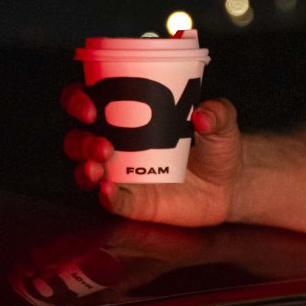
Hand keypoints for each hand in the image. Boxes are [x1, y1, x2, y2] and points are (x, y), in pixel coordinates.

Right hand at [61, 88, 243, 226]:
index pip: (87, 103)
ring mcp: (122, 176)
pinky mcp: (135, 204)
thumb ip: (217, 114)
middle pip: (78, 140)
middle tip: (103, 145)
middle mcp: (116, 146)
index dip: (77, 102)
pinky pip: (114, 202)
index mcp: (126, 117)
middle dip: (81, 141)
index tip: (90, 107)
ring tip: (99, 166)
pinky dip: (108, 198)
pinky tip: (109, 191)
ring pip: (87, 172)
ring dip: (85, 168)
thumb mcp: (222, 122)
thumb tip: (204, 114)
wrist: (228, 184)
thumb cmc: (216, 146)